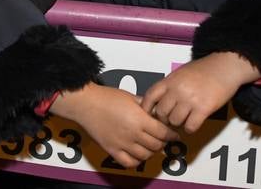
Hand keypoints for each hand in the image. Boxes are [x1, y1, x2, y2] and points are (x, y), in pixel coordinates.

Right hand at [51, 83, 176, 168]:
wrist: (86, 103)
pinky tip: (137, 154)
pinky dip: (136, 161)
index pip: (163, 132)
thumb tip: (156, 110)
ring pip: (145, 156)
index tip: (174, 134)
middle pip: (156, 145)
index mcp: (139, 119)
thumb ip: (145, 105)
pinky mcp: (112, 150)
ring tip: (150, 145)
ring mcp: (122, 143)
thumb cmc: (106, 97)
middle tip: (162, 138)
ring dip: (151, 152)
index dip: (171, 134)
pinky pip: (128, 162)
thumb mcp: (130, 96)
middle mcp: (133, 133)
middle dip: (162, 142)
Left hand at [141, 52, 260, 132]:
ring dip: (178, 124)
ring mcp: (190, 100)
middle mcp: (177, 90)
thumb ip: (169, 85)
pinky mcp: (203, 109)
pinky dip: (190, 128)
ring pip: (174, 122)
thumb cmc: (204, 69)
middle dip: (165, 118)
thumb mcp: (181, 73)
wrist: (225, 67)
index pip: (150, 96)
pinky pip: (190, 127)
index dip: (147, 108)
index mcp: (170, 80)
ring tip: (184, 119)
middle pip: (161, 113)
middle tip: (172, 118)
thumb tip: (159, 101)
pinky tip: (193, 123)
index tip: (149, 115)